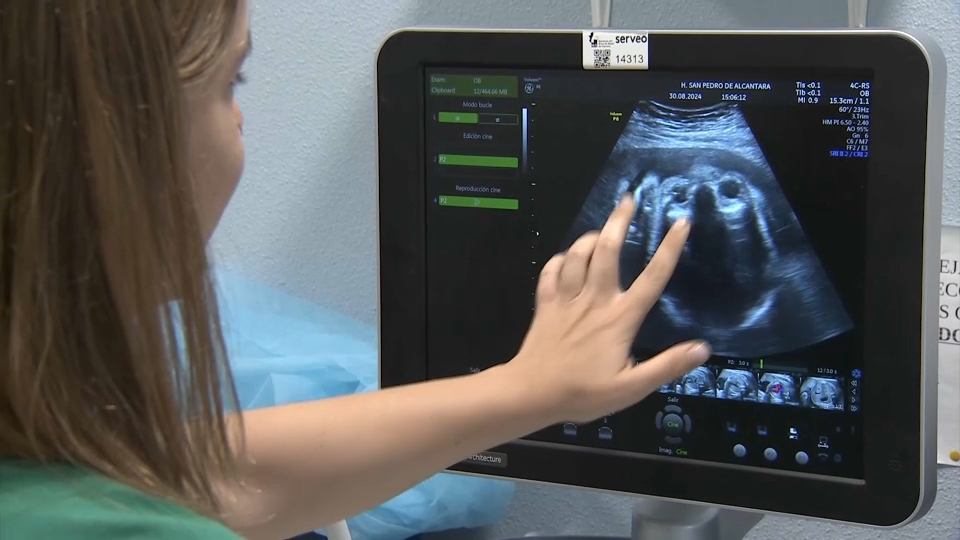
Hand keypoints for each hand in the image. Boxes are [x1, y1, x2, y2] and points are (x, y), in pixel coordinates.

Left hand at [509, 193, 710, 423]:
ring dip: (589, 238)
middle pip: (608, 250)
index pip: (652, 278)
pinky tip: (565, 258)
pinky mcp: (545, 305)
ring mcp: (567, 300)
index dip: (669, 248)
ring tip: (600, 230)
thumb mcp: (632, 388)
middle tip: (628, 199)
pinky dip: (559, 260)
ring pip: (577, 255)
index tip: (681, 223)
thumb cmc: (583, 392)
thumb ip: (667, 366)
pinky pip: (551, 271)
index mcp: (620, 318)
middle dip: (619, 221)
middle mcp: (594, 300)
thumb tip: (702, 348)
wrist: (532, 393)